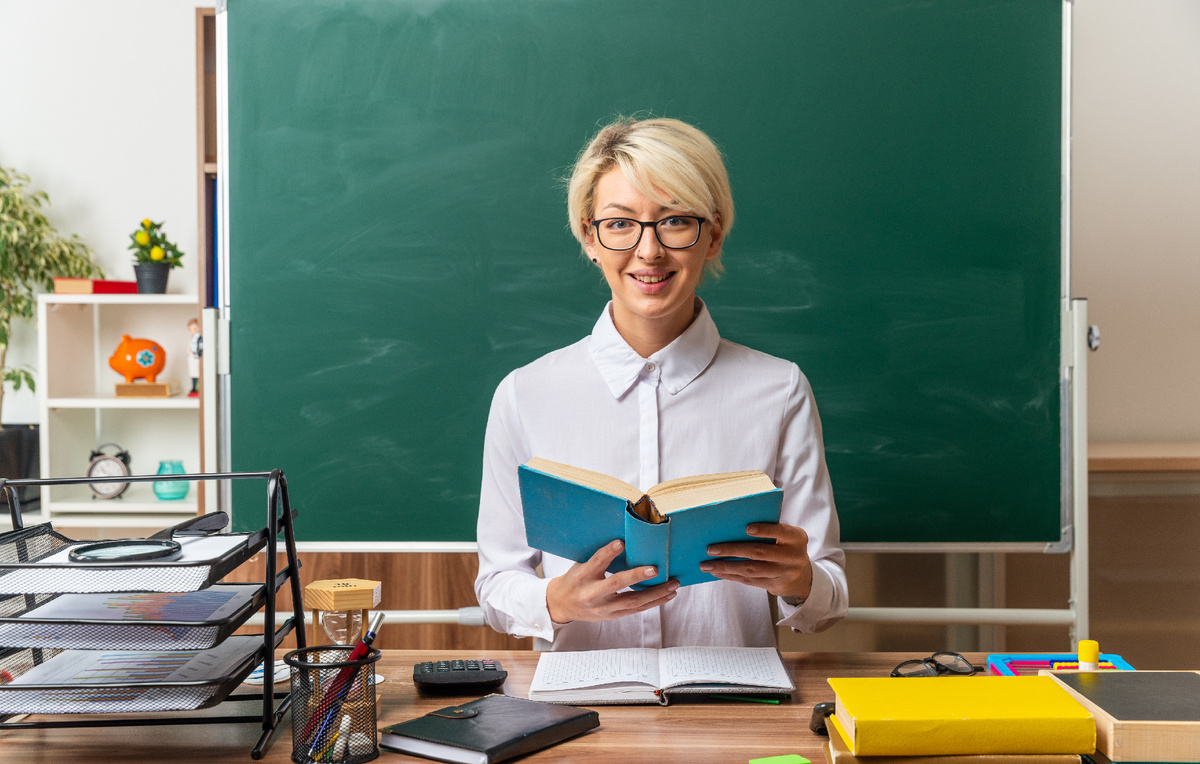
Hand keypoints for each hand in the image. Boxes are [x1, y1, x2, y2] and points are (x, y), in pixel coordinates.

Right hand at [546, 540, 678, 623]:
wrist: (562, 605)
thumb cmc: (575, 579)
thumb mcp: (580, 565)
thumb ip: (600, 557)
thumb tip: (628, 540)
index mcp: (582, 575)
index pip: (596, 562)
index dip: (608, 553)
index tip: (621, 543)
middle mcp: (592, 593)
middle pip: (616, 584)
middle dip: (637, 577)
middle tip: (655, 569)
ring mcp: (604, 607)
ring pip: (633, 602)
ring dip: (656, 593)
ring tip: (673, 584)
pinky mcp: (613, 615)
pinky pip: (637, 609)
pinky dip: (655, 602)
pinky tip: (668, 595)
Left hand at [700, 522, 812, 599]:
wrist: (802, 577)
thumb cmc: (786, 547)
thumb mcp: (787, 536)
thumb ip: (770, 529)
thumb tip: (733, 525)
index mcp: (797, 538)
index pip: (781, 532)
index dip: (765, 530)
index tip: (747, 528)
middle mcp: (793, 556)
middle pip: (759, 552)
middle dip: (732, 550)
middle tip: (710, 549)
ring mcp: (785, 573)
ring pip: (751, 570)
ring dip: (726, 566)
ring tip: (707, 564)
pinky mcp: (775, 586)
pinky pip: (750, 581)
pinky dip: (731, 576)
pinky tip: (717, 572)